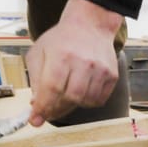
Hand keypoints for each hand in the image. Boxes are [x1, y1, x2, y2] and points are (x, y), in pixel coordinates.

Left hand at [25, 0, 122, 125]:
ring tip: (66, 95)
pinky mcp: (112, 75)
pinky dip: (87, 101)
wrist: (90, 26)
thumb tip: (37, 106)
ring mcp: (100, 69)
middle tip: (49, 111)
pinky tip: (81, 91)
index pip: (52, 88)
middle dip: (57, 109)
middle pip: (70, 98)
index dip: (43, 108)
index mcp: (62, 55)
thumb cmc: (62, 40)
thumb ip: (36, 80)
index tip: (36, 121)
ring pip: (86, 101)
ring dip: (73, 104)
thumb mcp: (39, 53)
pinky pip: (99, 99)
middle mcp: (83, 62)